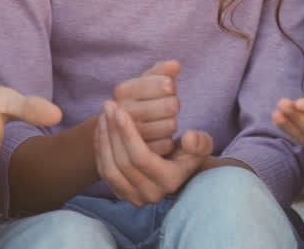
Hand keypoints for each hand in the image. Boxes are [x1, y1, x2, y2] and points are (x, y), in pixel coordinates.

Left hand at [94, 100, 212, 206]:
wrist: (181, 171)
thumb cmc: (191, 153)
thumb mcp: (202, 145)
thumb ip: (200, 141)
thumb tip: (189, 137)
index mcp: (169, 181)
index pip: (141, 158)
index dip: (128, 134)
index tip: (120, 110)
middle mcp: (150, 194)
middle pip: (122, 163)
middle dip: (112, 132)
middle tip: (108, 106)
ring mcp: (134, 197)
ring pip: (109, 169)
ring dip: (104, 140)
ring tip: (103, 115)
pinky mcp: (121, 194)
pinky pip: (104, 172)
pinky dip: (100, 149)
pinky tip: (101, 128)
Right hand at [112, 60, 180, 154]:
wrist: (120, 133)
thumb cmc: (142, 100)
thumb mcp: (147, 81)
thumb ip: (162, 71)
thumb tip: (176, 65)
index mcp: (123, 90)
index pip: (164, 84)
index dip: (169, 86)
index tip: (168, 87)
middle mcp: (121, 112)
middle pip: (171, 106)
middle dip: (173, 105)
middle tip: (169, 107)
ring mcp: (127, 135)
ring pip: (170, 126)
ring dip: (171, 123)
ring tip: (164, 122)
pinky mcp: (136, 154)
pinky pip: (166, 144)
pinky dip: (168, 141)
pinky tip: (162, 138)